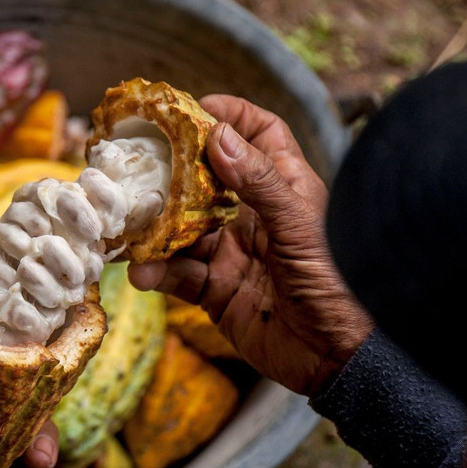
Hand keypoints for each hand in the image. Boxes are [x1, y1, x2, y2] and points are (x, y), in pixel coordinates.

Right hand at [129, 94, 373, 395]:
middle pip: (206, 180)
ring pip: (183, 229)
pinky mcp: (217, 289)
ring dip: (156, 230)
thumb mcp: (299, 225)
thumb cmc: (335, 283)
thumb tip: (218, 135)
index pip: (259, 135)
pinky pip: (179, 274)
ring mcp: (232, 252)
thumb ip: (259, 182)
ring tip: (131, 229)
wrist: (336, 358)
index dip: (231, 116)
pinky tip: (144, 273)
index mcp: (283, 189)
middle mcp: (253, 215)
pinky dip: (158, 272)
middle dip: (172, 173)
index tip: (194, 109)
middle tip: (138, 166)